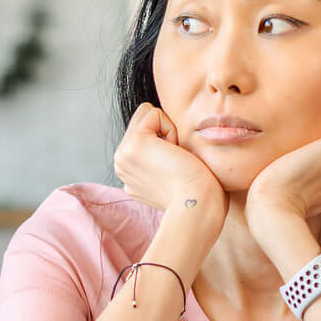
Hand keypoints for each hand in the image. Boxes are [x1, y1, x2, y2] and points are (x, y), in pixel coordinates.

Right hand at [112, 102, 226, 242]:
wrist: (198, 206)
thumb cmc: (198, 194)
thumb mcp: (172, 173)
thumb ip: (161, 157)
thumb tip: (169, 140)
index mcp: (129, 172)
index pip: (143, 132)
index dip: (165, 140)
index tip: (175, 168)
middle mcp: (121, 163)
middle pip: (142, 119)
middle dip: (164, 132)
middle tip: (176, 162)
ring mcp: (123, 154)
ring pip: (146, 113)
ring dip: (168, 131)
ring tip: (175, 160)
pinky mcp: (135, 144)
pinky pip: (154, 113)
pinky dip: (171, 129)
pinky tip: (175, 155)